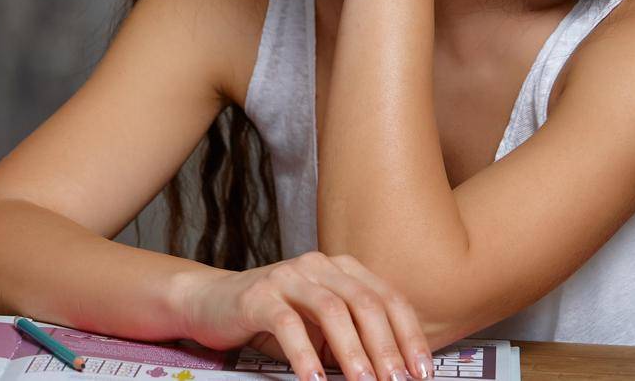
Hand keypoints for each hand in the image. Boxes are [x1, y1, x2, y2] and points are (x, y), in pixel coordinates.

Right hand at [179, 252, 433, 380]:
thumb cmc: (273, 319)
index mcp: (342, 269)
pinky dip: (304, 354)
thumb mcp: (321, 328)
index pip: (388, 298)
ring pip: (332, 310)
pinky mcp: (258, 294)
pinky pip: (287, 323)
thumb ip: (353, 338)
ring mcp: (288, 276)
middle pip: (365, 302)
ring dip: (353, 352)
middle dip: (387, 347)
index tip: (422, 372)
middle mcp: (318, 266)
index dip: (410, 336)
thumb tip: (392, 373)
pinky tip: (314, 379)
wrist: (212, 302)